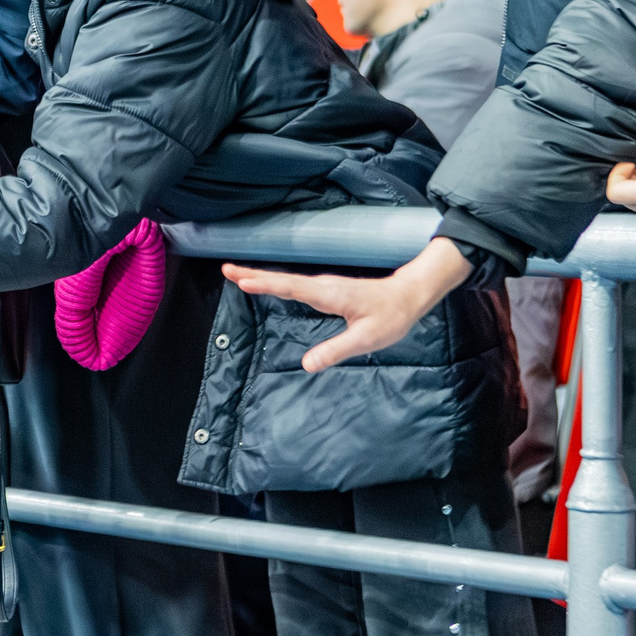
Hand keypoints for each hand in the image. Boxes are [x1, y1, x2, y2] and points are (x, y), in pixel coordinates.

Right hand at [220, 238, 472, 371]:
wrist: (409, 295)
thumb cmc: (391, 316)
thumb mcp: (366, 339)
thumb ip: (335, 350)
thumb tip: (306, 365)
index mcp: (329, 294)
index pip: (290, 288)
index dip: (265, 284)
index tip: (241, 279)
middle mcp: (323, 285)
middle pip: (282, 279)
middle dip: (253, 275)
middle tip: (226, 270)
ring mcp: (325, 285)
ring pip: (287, 280)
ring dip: (261, 277)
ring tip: (238, 276)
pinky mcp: (327, 289)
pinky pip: (295, 284)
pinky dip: (277, 282)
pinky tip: (268, 284)